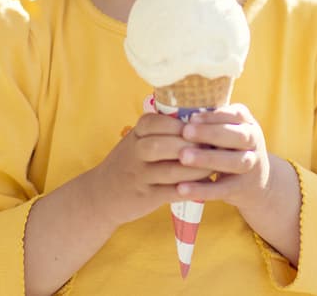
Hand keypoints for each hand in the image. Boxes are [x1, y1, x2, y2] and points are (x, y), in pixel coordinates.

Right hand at [88, 112, 214, 227]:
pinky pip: (171, 192)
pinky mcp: (145, 197)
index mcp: (135, 134)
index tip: (202, 126)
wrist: (102, 194)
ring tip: (214, 167)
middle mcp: (134, 152)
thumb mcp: (137, 141)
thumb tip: (201, 118)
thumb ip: (161, 130)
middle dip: (190, 145)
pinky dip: (190, 189)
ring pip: (170, 170)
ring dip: (195, 169)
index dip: (181, 124)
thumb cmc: (129, 162)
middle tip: (214, 147)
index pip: (157, 121)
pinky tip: (205, 187)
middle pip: (162, 144)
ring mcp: (139, 176)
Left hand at [173, 103, 272, 212]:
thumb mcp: (226, 131)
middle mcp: (254, 142)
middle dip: (211, 133)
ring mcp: (251, 165)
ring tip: (183, 157)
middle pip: (238, 136)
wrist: (256, 181)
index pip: (236, 115)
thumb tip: (175, 113)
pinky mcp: (243, 188)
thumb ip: (209, 123)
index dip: (214, 116)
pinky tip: (182, 188)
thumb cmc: (229, 148)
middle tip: (185, 132)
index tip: (191, 117)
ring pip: (234, 162)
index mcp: (248, 123)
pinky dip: (203, 190)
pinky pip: (223, 189)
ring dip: (208, 158)